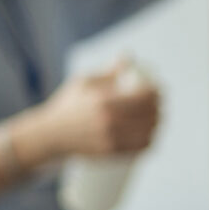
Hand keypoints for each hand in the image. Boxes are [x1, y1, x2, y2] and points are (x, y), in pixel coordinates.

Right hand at [30, 63, 159, 160]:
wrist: (49, 136)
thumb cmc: (67, 106)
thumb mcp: (83, 82)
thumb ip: (108, 71)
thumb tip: (128, 56)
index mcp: (104, 100)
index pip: (143, 96)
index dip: (156, 93)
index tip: (158, 90)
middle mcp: (109, 121)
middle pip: (148, 115)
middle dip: (159, 108)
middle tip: (159, 105)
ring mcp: (111, 139)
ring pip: (147, 132)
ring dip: (157, 125)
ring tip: (157, 119)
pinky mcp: (110, 153)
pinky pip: (139, 149)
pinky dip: (150, 142)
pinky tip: (152, 135)